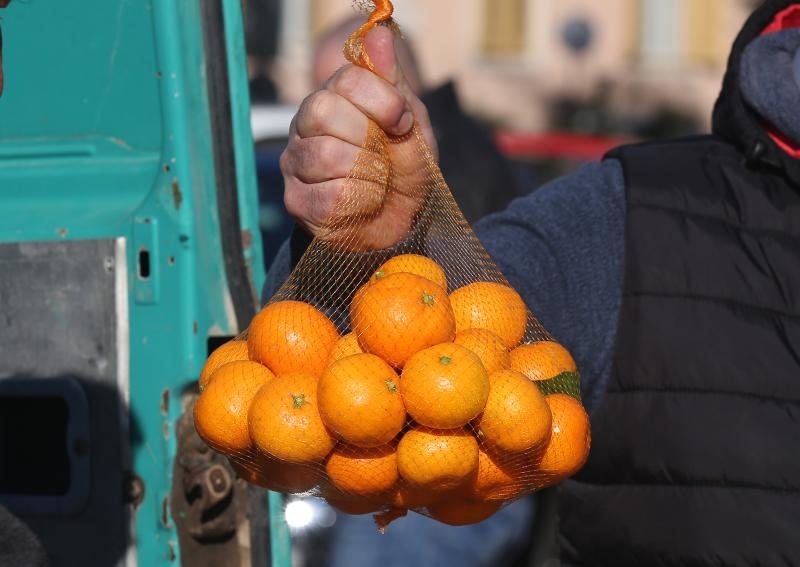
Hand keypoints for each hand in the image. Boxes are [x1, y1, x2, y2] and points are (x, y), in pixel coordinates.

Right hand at [280, 26, 436, 249]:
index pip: (344, 80)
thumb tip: (379, 33)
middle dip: (369, 138)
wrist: (402, 220)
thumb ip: (393, 84)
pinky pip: (327, 197)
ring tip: (378, 183)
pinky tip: (366, 204)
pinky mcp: (297, 202)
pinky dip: (361, 203)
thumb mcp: (411, 123)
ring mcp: (296, 164)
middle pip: (323, 110)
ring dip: (369, 173)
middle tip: (386, 157)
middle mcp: (305, 126)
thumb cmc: (404, 167)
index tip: (402, 122)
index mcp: (333, 98)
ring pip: (325, 155)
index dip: (381, 101)